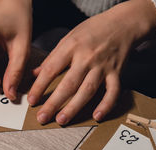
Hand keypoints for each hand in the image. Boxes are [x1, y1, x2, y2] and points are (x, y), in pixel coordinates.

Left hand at [27, 0, 155, 124]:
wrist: (123, 23)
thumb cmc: (93, 31)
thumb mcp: (69, 38)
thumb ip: (52, 58)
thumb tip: (35, 74)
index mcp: (72, 47)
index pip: (51, 69)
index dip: (40, 86)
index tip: (32, 100)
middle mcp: (87, 57)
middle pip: (68, 84)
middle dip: (53, 103)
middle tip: (42, 117)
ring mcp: (103, 66)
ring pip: (87, 90)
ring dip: (74, 107)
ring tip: (61, 120)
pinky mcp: (117, 73)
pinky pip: (112, 91)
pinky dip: (106, 105)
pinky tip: (97, 116)